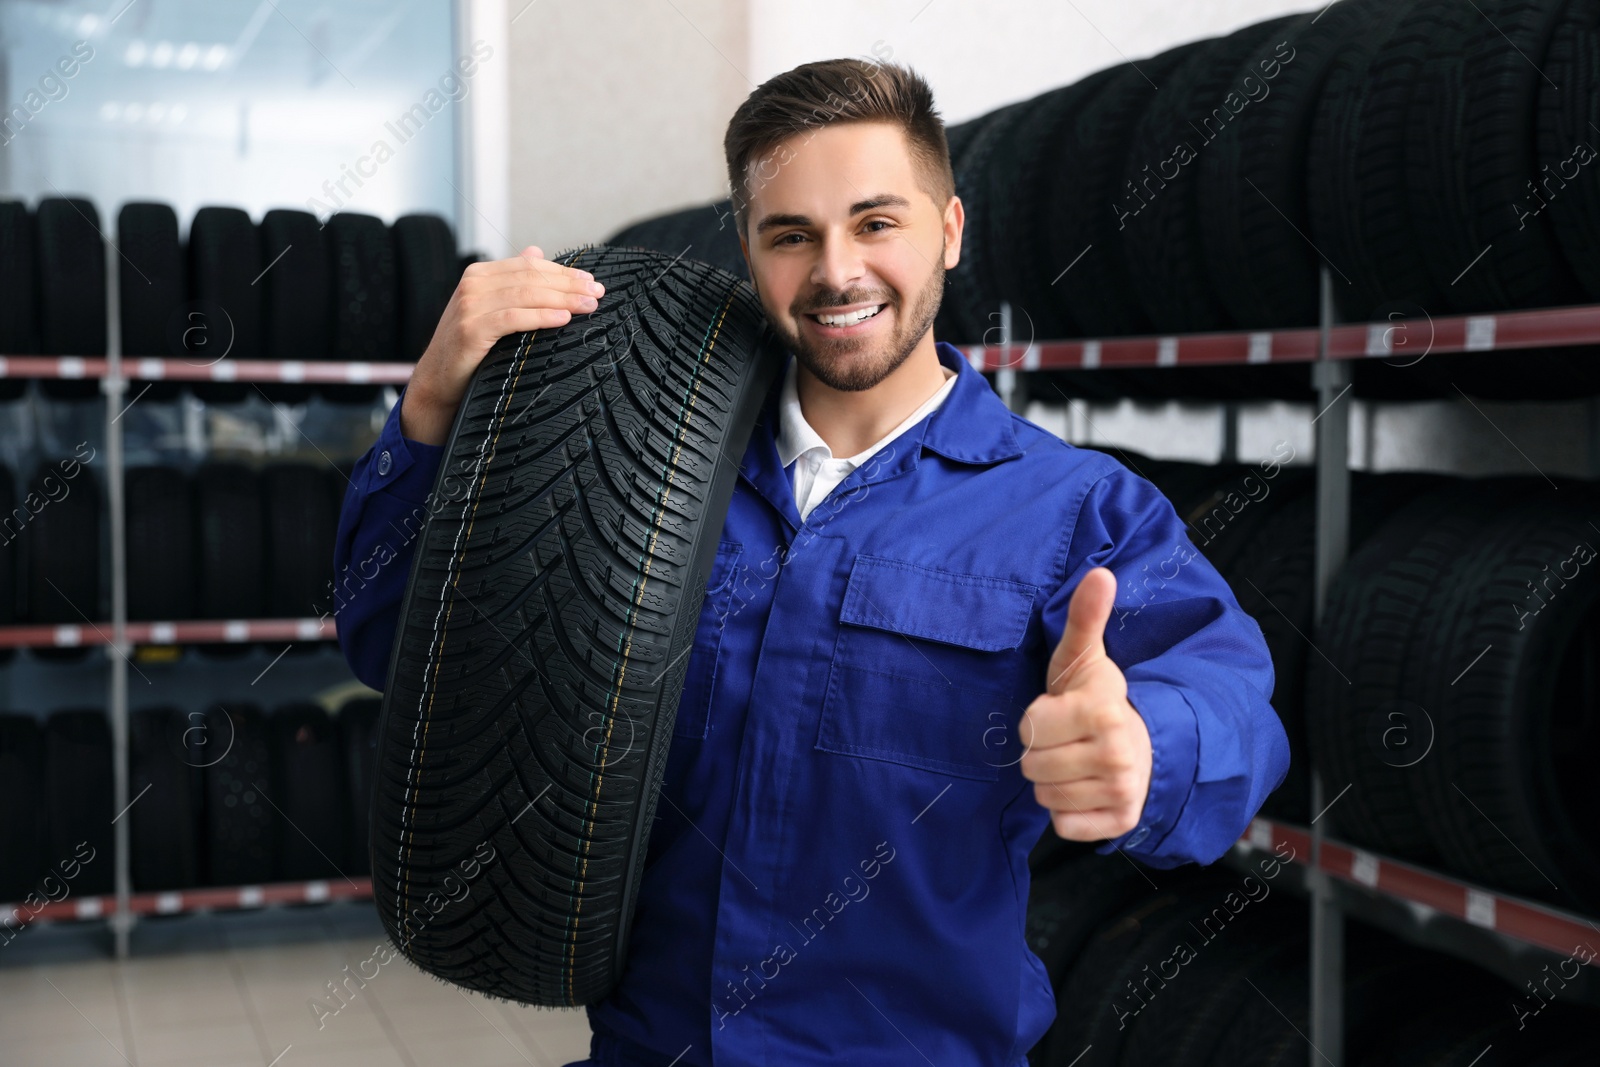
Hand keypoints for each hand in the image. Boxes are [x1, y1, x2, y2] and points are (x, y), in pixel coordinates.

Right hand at [400, 245, 605, 444]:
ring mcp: (469, 305)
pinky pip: (513, 318)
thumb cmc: (470, 348)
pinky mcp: (470, 328)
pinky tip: (563, 318)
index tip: (590, 282)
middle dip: (569, 284)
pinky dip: (541, 316)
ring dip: (562, 299)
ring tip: (588, 306)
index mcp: (480, 275)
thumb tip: (536, 251)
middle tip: (597, 293)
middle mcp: (473, 284)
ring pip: (525, 294)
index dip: (563, 272)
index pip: (529, 266)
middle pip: (531, 277)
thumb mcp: (490, 309)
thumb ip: (512, 282)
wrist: (438, 382)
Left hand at [1018, 566, 1152, 841]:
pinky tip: (1084, 788)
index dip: (1035, 721)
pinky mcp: (1120, 823)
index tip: (1058, 713)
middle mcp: (1116, 755)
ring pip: (1045, 797)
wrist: (1142, 744)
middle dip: (1040, 753)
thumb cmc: (1096, 699)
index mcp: (1102, 712)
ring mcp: (1122, 792)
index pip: (1028, 730)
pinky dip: (1067, 811)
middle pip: (1031, 767)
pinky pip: (1063, 825)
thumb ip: (1085, 617)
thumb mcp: (1083, 657)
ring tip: (1075, 761)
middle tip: (1065, 740)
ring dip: (1052, 781)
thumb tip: (1099, 573)